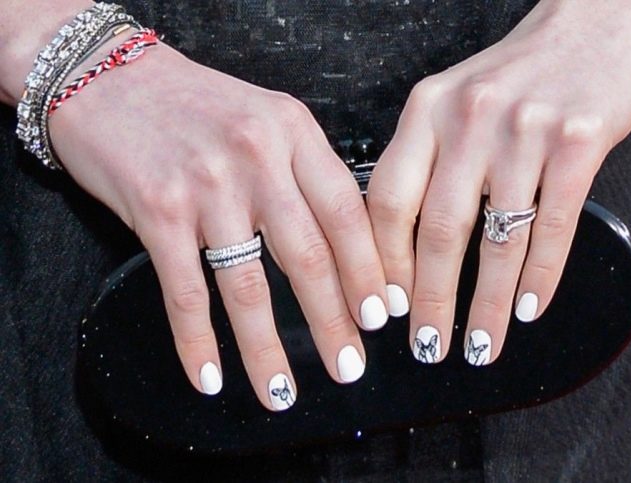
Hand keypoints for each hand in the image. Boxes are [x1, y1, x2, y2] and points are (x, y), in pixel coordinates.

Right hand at [50, 43, 388, 409]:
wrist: (107, 76)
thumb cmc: (192, 102)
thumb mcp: (265, 118)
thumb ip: (303, 171)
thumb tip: (342, 244)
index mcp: (293, 131)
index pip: (348, 212)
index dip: (370, 271)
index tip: (383, 314)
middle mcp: (257, 157)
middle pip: (310, 256)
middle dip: (335, 322)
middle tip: (350, 365)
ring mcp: (207, 186)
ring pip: (249, 285)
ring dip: (269, 349)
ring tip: (284, 392)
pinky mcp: (158, 211)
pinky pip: (185, 293)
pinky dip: (197, 343)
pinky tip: (208, 377)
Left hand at [368, 1, 630, 364]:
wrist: (590, 28)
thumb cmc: (514, 76)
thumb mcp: (451, 103)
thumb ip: (424, 162)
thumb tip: (400, 248)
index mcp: (425, 111)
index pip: (387, 200)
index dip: (383, 263)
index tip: (386, 306)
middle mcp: (468, 119)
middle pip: (437, 230)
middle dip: (430, 301)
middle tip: (427, 345)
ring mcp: (524, 131)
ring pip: (497, 239)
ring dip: (488, 305)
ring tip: (481, 344)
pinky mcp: (578, 143)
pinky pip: (553, 227)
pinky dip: (541, 276)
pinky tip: (529, 307)